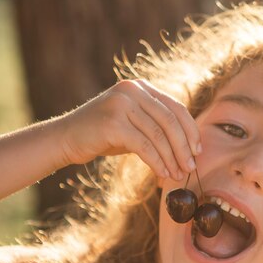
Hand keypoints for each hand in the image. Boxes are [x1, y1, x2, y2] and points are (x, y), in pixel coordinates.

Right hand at [59, 79, 200, 179]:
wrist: (64, 139)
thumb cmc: (102, 135)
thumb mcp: (132, 123)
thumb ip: (156, 126)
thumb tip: (189, 146)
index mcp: (140, 87)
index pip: (176, 108)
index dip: (190, 130)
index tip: (198, 150)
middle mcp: (132, 90)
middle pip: (170, 121)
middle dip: (184, 147)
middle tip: (191, 167)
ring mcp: (122, 104)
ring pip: (159, 135)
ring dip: (172, 158)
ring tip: (178, 175)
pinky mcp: (113, 123)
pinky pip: (145, 146)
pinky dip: (157, 162)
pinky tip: (163, 174)